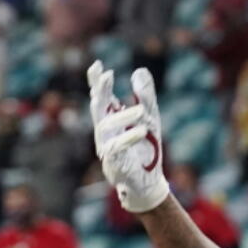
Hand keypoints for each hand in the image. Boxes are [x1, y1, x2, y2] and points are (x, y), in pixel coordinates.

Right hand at [87, 61, 169, 213]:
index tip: (97, 66)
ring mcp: (106, 148)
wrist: (149, 182)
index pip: (102, 98)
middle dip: (101, 92)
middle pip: (98, 109)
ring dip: (123, 117)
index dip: (97, 83)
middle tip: (107, 76)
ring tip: (142, 110)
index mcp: (112, 121)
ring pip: (105, 127)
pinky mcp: (113, 163)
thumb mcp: (151, 118)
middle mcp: (105, 133)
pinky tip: (142, 130)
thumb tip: (139, 70)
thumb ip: (146, 96)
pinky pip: (116, 148)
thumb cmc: (146, 150)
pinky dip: (129, 138)